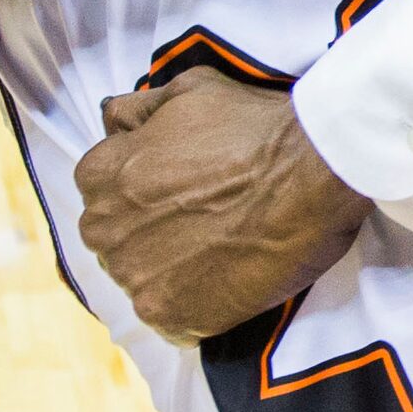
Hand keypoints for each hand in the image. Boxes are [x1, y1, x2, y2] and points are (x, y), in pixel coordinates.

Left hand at [74, 69, 371, 342]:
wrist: (312, 176)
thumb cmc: (256, 129)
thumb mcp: (190, 91)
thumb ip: (138, 109)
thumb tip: (111, 120)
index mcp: (100, 174)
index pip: (102, 189)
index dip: (146, 188)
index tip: (184, 189)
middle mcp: (104, 229)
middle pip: (116, 239)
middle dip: (151, 233)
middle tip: (206, 222)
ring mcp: (136, 277)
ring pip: (143, 280)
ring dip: (173, 272)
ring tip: (222, 251)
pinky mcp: (173, 316)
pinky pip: (173, 321)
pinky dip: (198, 307)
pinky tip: (230, 281)